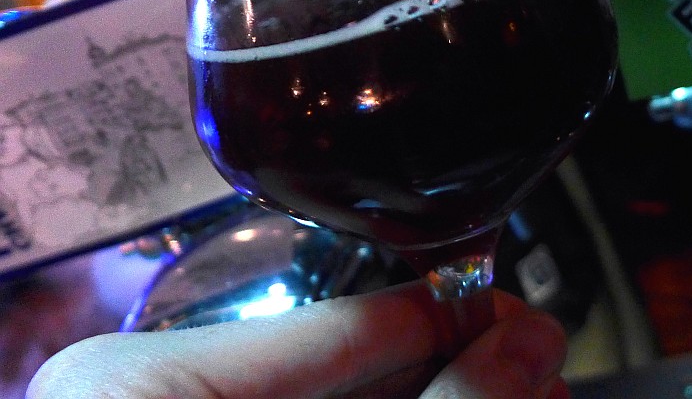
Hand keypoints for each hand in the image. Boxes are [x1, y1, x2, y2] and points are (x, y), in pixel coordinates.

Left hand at [26, 282, 569, 398]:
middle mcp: (141, 393)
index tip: (523, 327)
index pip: (336, 330)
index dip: (445, 323)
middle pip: (340, 365)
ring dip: (429, 395)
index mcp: (135, 387)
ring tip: (510, 386)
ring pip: (333, 396)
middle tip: (534, 368)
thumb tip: (526, 346)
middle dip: (451, 369)